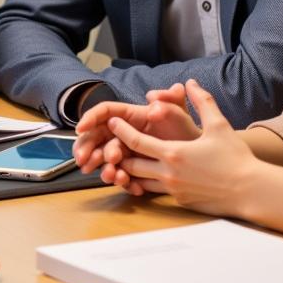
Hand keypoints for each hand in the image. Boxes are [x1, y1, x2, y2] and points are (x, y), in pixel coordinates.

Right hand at [73, 95, 199, 178]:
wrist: (202, 158)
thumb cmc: (188, 132)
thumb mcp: (180, 113)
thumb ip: (169, 100)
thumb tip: (153, 98)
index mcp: (131, 116)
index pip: (105, 112)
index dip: (90, 118)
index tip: (80, 129)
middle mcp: (125, 133)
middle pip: (98, 137)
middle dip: (89, 149)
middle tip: (86, 161)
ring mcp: (127, 152)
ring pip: (106, 159)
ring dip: (104, 167)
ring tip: (111, 175)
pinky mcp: (133, 170)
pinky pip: (121, 175)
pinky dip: (122, 180)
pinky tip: (127, 183)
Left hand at [105, 79, 260, 211]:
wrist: (251, 192)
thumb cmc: (236, 158)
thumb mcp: (219, 124)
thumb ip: (202, 101)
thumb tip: (191, 83)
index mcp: (173, 153)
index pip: (136, 141)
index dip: (121, 130)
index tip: (111, 122)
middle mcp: (168, 174)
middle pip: (131, 164)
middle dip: (120, 153)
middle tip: (111, 142)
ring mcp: (173, 191)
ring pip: (141, 181)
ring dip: (131, 171)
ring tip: (123, 159)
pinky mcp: (181, 202)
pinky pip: (156, 192)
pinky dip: (147, 183)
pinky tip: (147, 176)